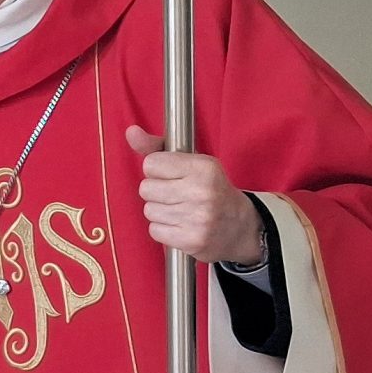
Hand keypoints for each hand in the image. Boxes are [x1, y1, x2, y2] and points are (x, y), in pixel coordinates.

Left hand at [125, 126, 265, 264]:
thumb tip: (131, 132)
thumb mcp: (192, 161)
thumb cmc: (211, 189)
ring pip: (149, 210)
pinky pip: (154, 230)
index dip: (157, 170)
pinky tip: (180, 224)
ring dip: (160, 211)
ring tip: (180, 209)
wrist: (240, 226)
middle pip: (146, 188)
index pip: (151, 164)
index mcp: (203, 168)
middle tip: (177, 194)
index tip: (172, 175)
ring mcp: (198, 218)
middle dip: (156, 191)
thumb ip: (157, 147)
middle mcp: (201, 192)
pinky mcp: (191, 240)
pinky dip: (163, 228)